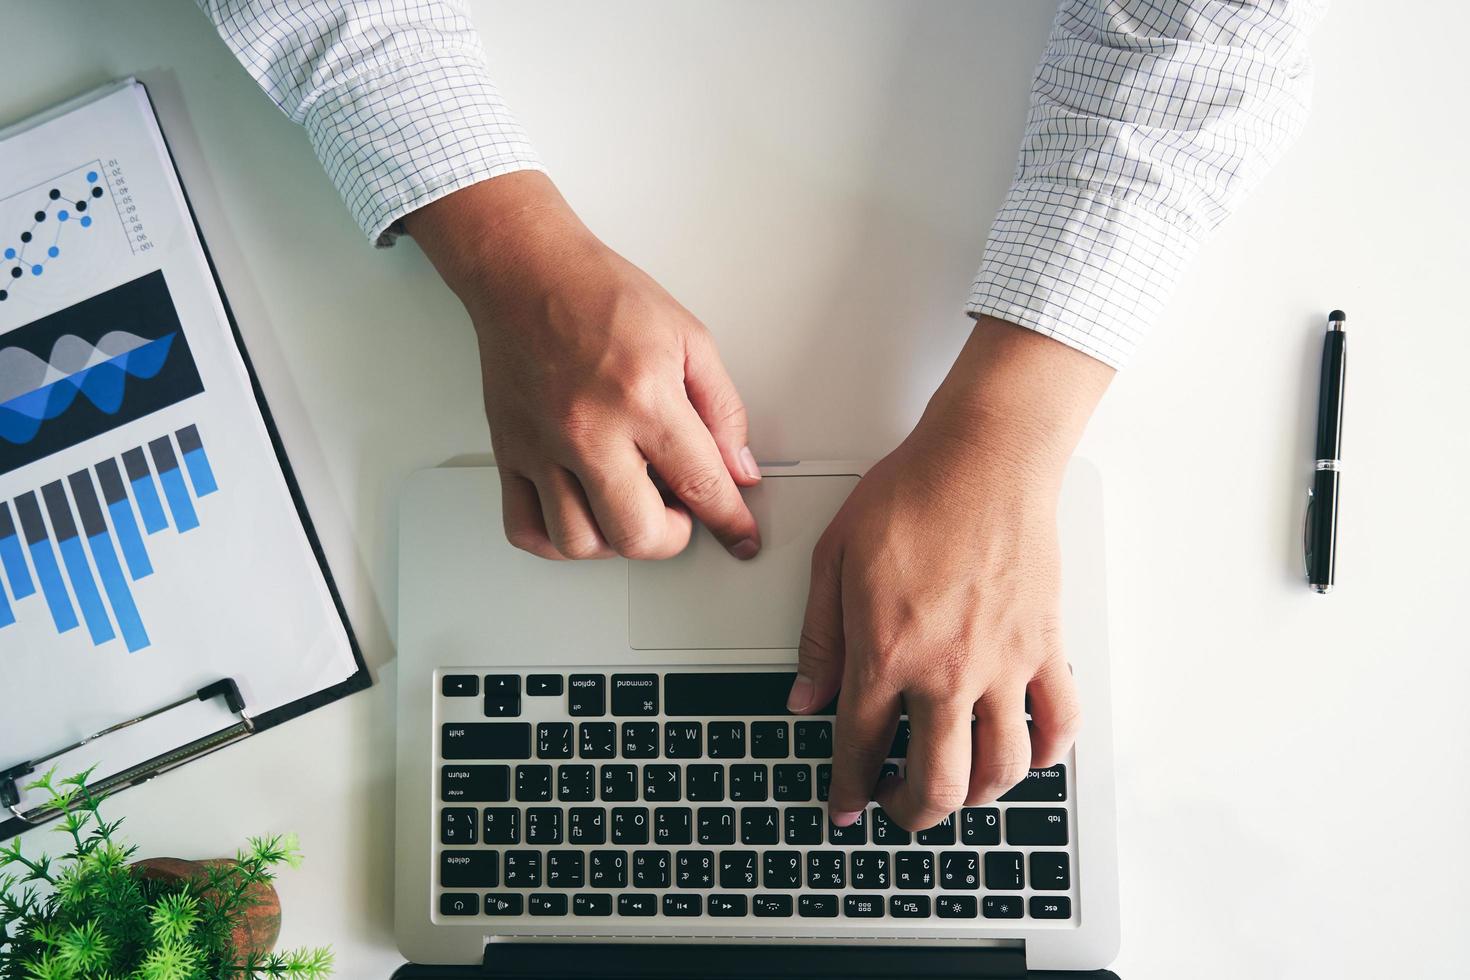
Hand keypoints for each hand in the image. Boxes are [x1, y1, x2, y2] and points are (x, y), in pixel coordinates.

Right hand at [405, 172, 761, 559]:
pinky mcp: (510, 453)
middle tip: (680, 513)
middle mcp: (589, 429)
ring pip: (579, 543)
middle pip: (637, 533)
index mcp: (644, 397)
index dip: (730, 522)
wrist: (527, 272)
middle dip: (673, 537)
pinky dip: (557, 542)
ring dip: (616, 541)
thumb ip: (723, 409)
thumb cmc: (600, 294)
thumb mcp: (689, 338)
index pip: (701, 485)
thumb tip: (739, 469)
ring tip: (631, 508)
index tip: (740, 537)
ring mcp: (542, 447)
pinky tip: (582, 517)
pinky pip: (525, 529)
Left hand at [788, 317, 1112, 830]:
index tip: (846, 805)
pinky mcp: (1047, 647)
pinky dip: (1046, 753)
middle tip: (898, 807)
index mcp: (886, 653)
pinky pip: (1060, 723)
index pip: (861, 749)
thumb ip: (819, 638)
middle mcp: (947, 672)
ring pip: (1000, 770)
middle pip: (936, 784)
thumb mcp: (834, 558)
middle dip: (910, 812)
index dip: (849, 790)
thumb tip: (806, 698)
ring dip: (974, 797)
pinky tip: (1026, 753)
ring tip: (956, 790)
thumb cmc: (913, 492)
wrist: (985, 455)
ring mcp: (1004, 665)